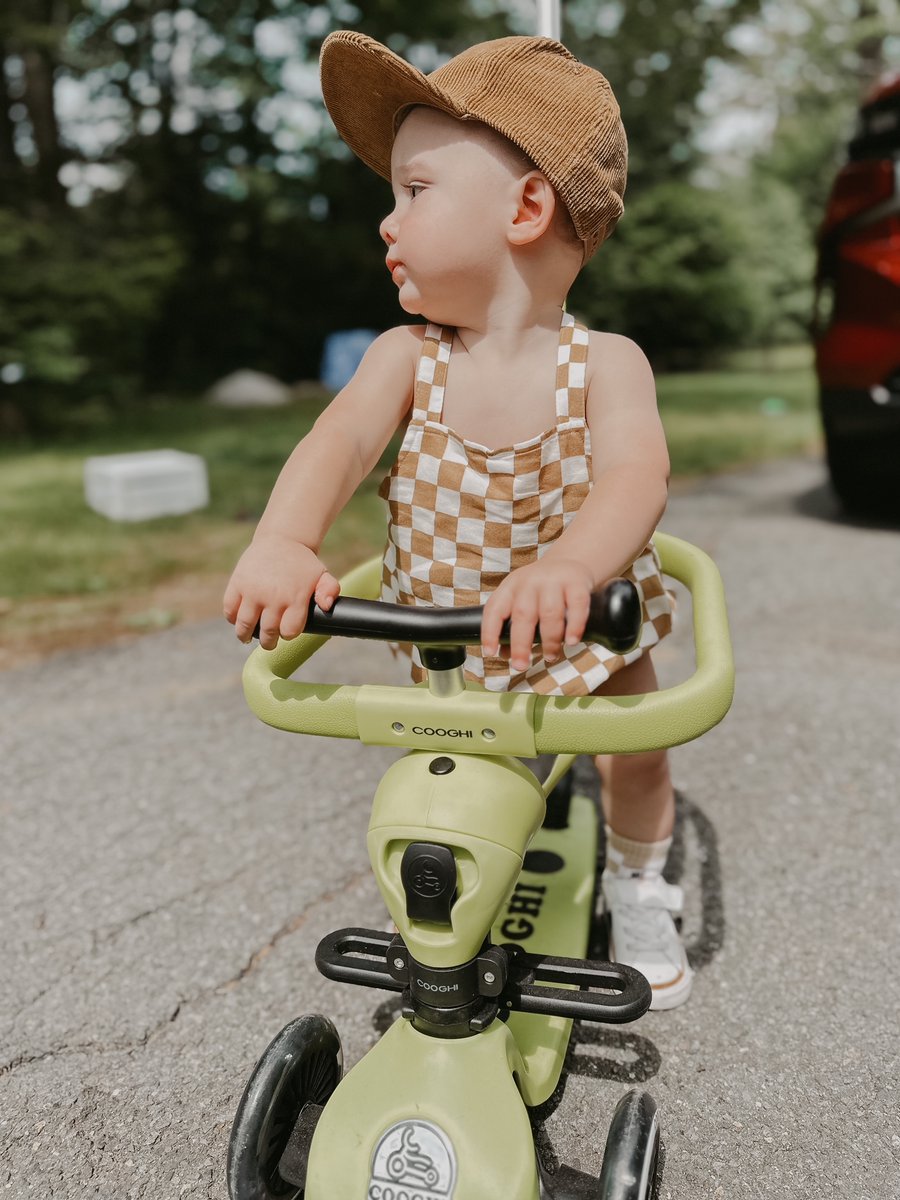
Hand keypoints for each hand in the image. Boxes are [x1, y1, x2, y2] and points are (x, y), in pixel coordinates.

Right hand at [223, 533, 339, 649]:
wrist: (282, 538)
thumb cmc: (302, 564)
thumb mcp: (322, 575)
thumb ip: (329, 591)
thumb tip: (325, 606)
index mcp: (295, 598)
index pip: (289, 631)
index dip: (288, 633)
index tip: (286, 630)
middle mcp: (273, 597)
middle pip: (267, 633)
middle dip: (269, 641)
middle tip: (269, 641)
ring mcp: (253, 591)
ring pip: (244, 626)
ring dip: (245, 636)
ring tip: (248, 636)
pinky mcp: (237, 583)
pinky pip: (230, 610)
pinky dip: (232, 618)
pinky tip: (239, 618)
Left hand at [481, 559, 594, 671]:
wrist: (568, 561)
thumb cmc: (540, 590)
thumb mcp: (521, 600)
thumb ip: (512, 626)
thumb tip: (504, 655)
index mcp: (510, 587)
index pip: (495, 609)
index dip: (490, 632)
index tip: (490, 653)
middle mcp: (529, 582)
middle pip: (523, 614)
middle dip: (521, 644)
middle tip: (521, 665)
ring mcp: (554, 581)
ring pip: (550, 613)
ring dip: (549, 640)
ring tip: (549, 656)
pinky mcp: (577, 583)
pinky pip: (577, 606)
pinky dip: (574, 626)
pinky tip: (571, 641)